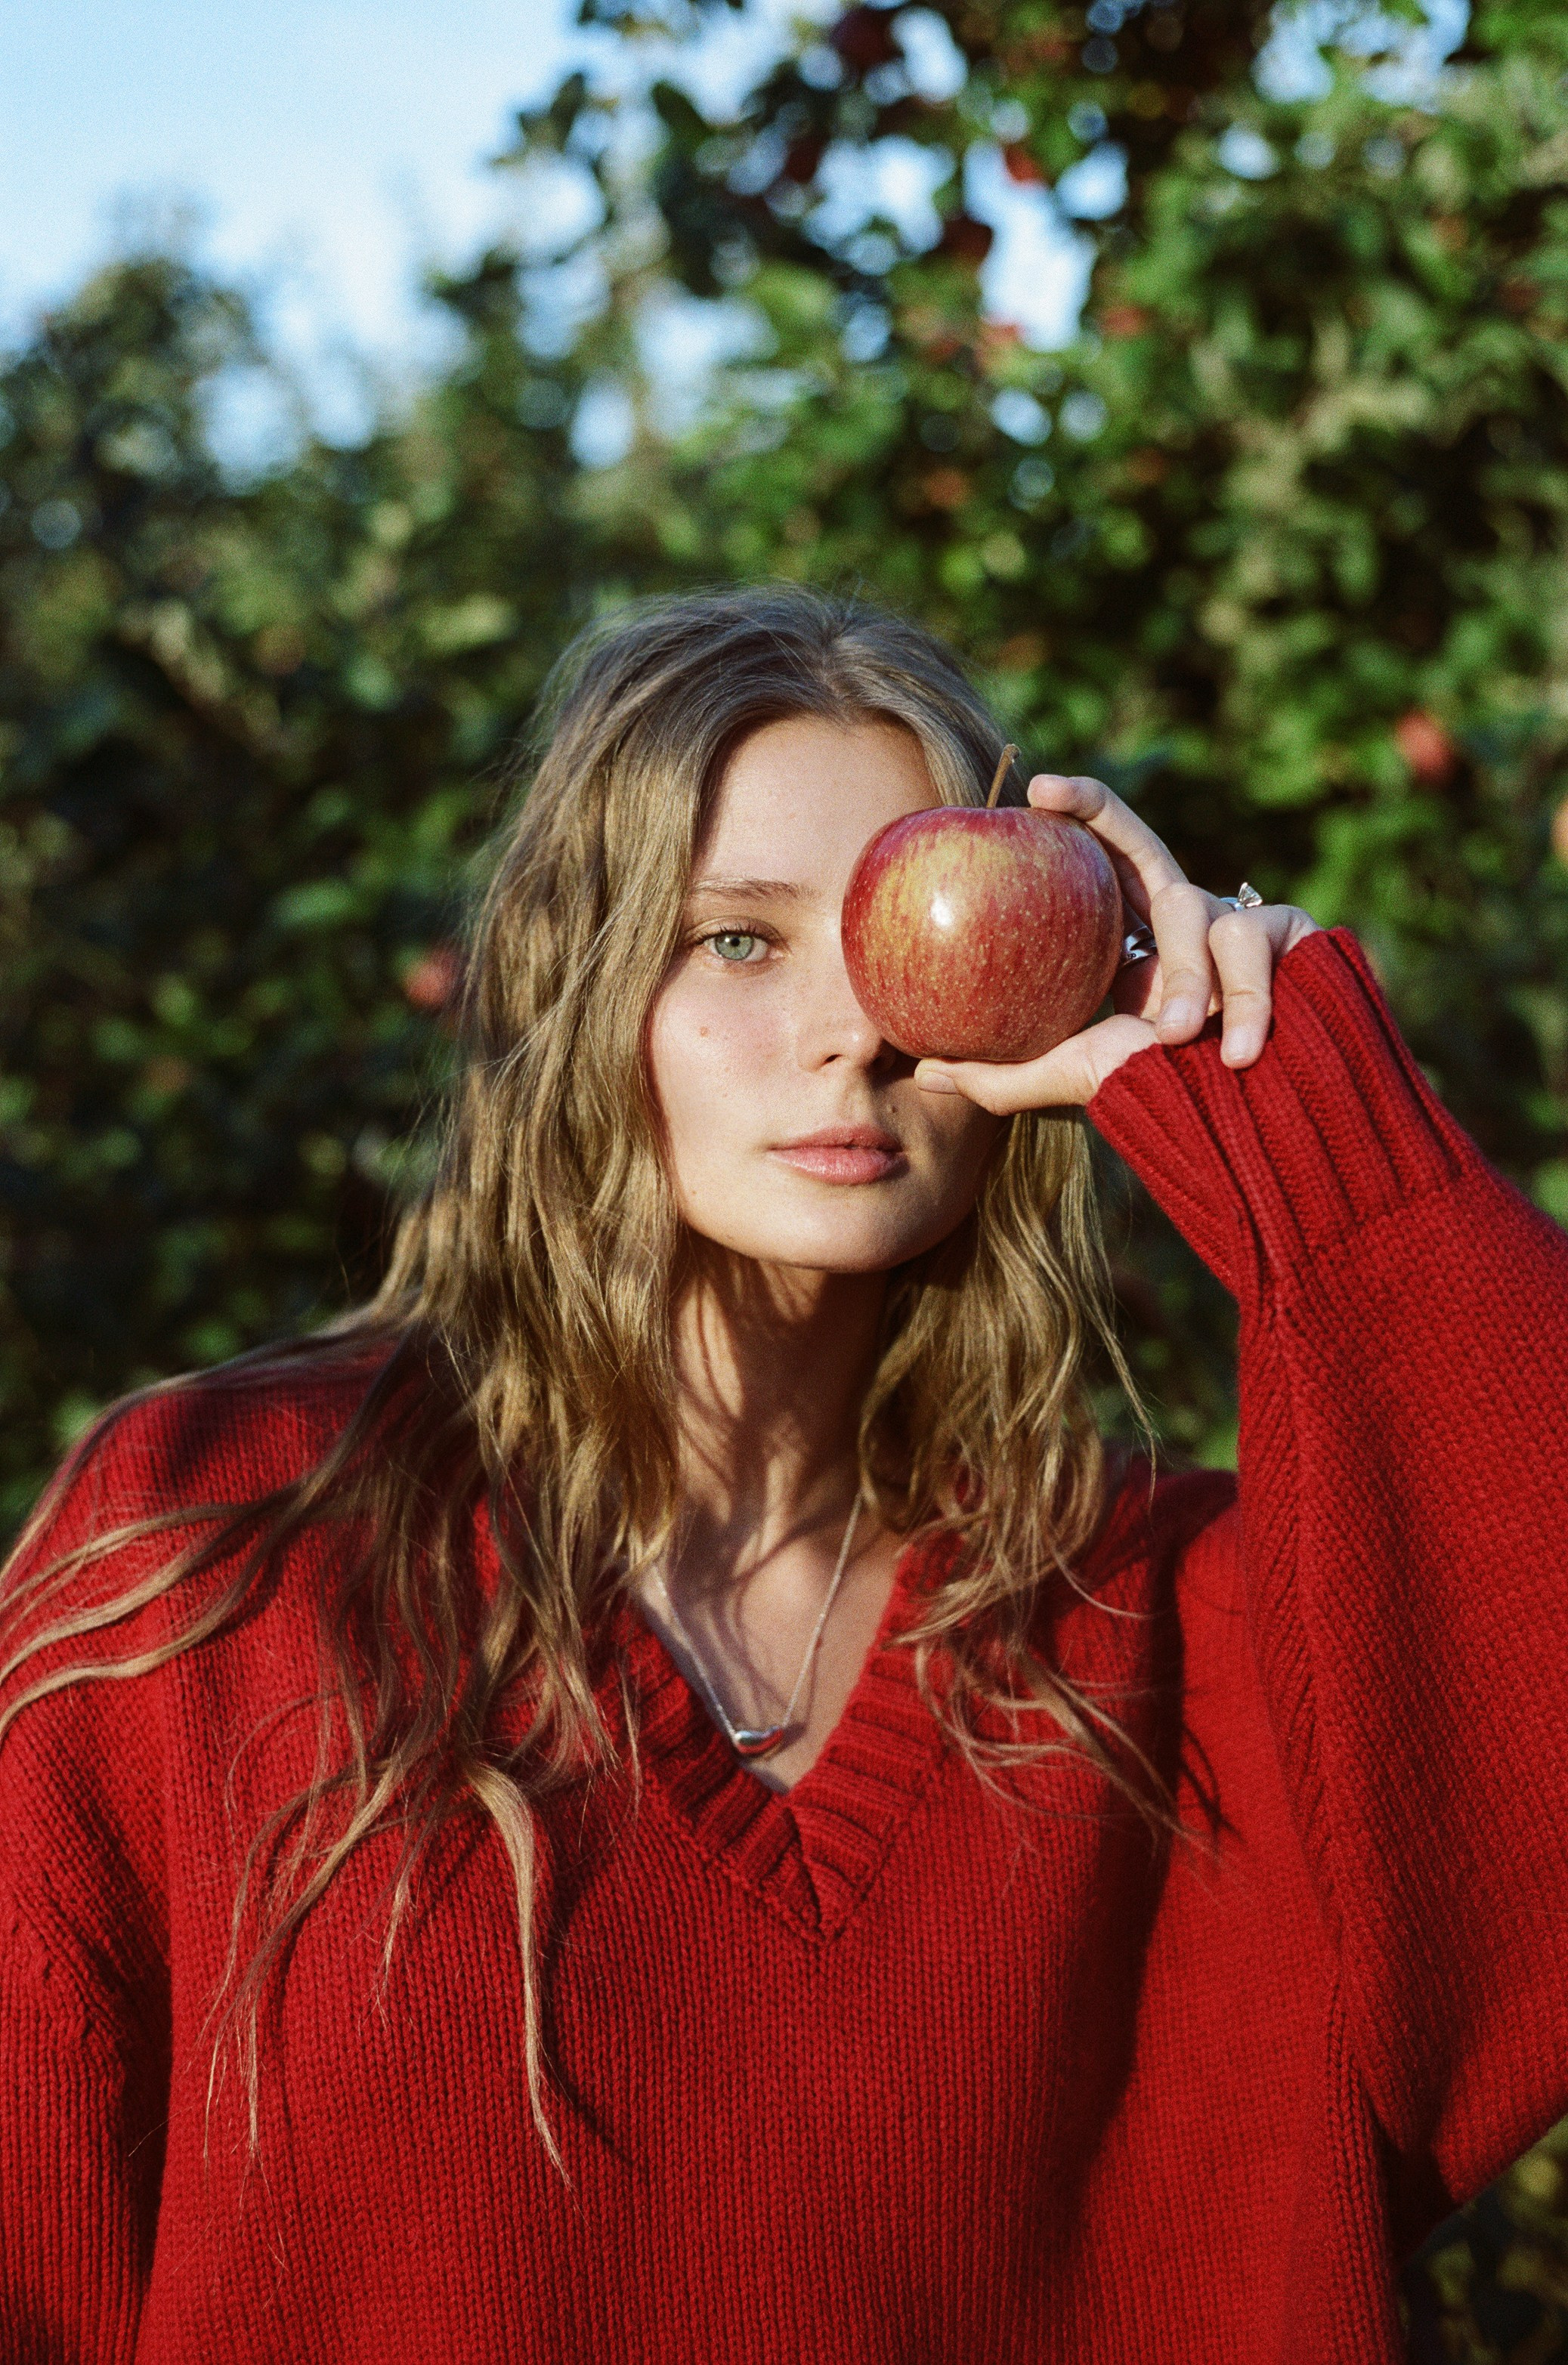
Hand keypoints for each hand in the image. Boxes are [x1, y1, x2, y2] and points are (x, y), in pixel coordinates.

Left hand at [914, 772, 1319, 1110]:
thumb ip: (1004, 1077)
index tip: (1034, 788)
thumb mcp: (1080, 1079)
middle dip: (1102, 810)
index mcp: (1134, 939)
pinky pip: (1256, 942)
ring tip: (1178, 1038)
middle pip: (1144, 843)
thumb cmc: (1171, 1098)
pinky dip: (1249, 1000)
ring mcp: (1239, 923)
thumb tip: (924, 1070)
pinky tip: (1239, 1051)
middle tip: (1050, 796)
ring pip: (1200, 912)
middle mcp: (1184, 919)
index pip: (1107, 855)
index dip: (1081, 810)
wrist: (1259, 1127)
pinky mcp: (1293, 935)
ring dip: (1191, 979)